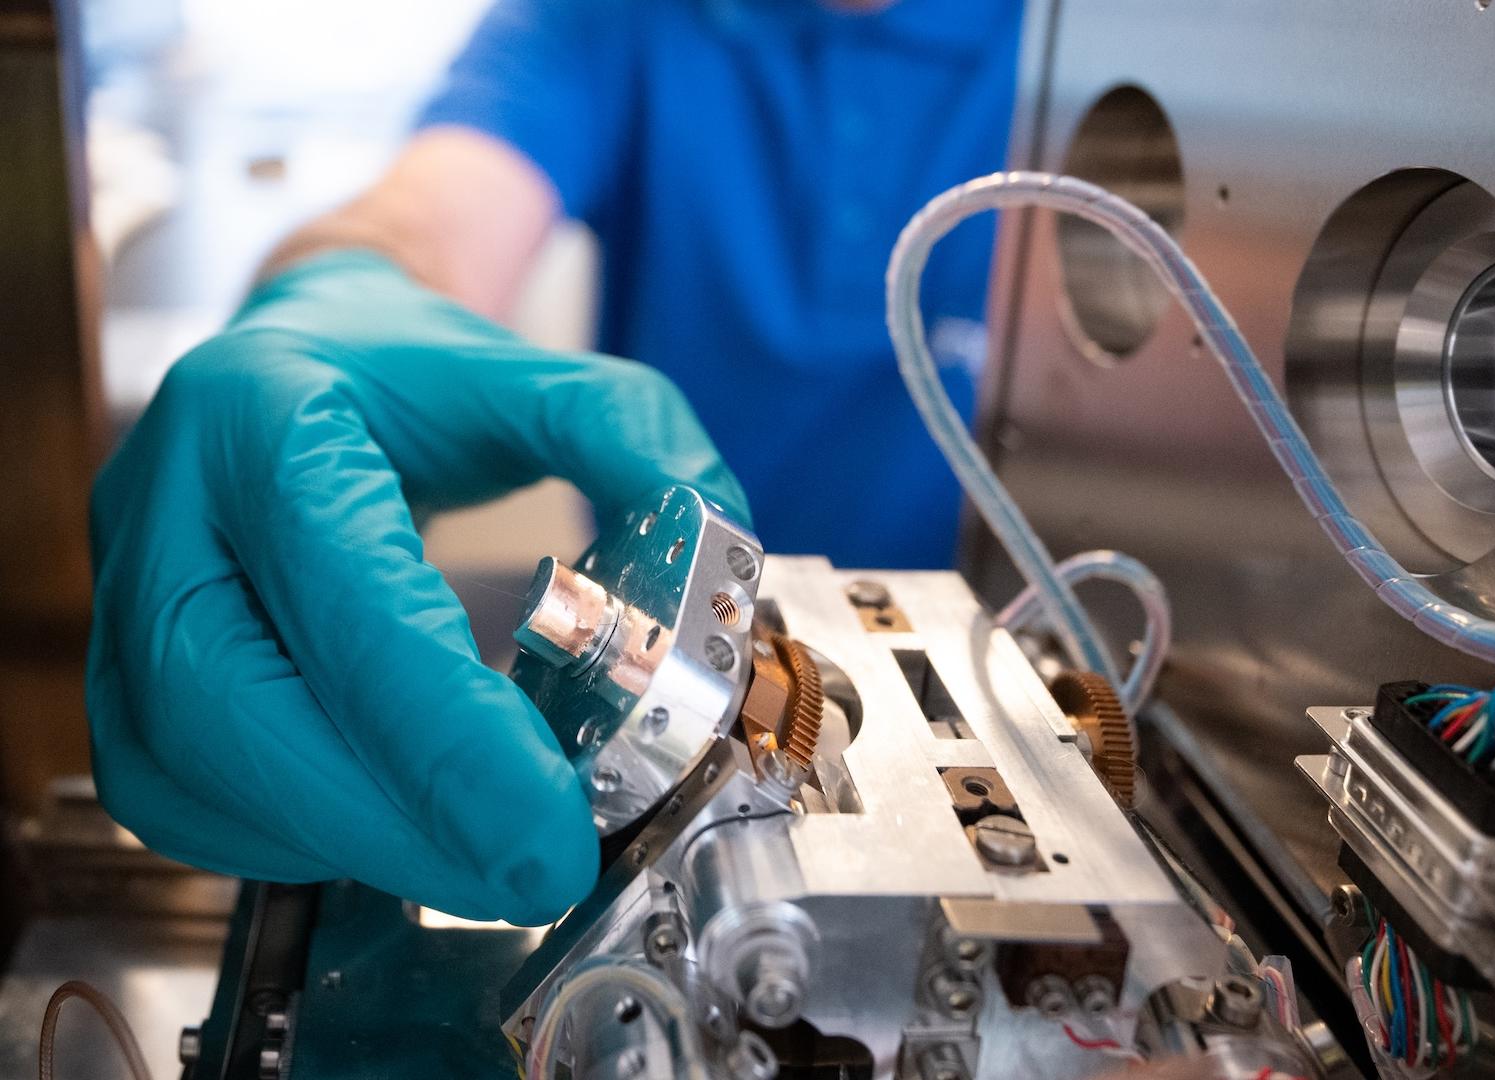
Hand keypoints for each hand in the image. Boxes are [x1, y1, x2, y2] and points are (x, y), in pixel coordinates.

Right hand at [87, 250, 748, 923]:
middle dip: (387, 817)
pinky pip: (182, 797)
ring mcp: (122, 597)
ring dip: (345, 840)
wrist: (299, 366)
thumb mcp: (537, 373)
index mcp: (261, 416)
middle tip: (523, 871)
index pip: (341, 598)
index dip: (442, 734)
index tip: (546, 829)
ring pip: (188, 772)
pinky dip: (295, 837)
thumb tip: (721, 548)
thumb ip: (634, 439)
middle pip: (230, 708)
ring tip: (475, 854)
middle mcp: (164, 508)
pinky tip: (394, 827)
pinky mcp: (122, 673)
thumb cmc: (411, 380)